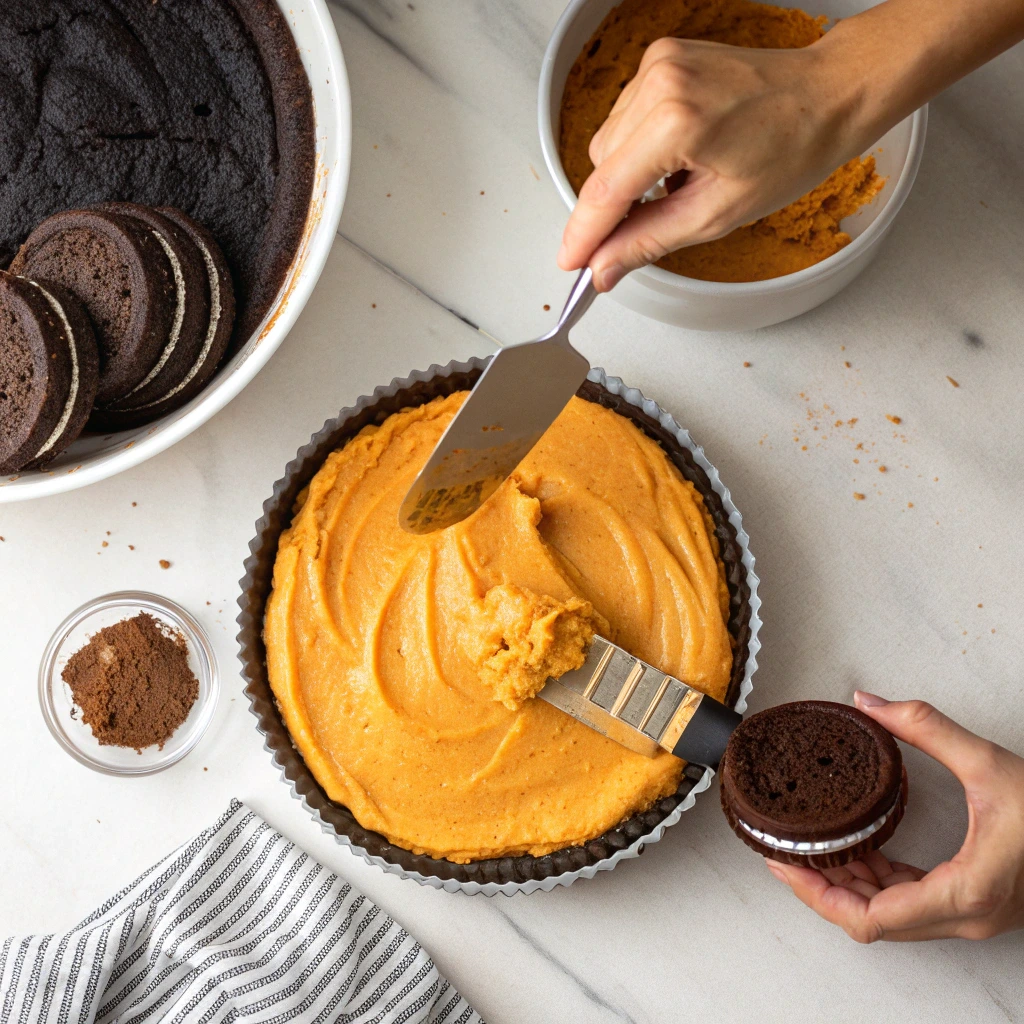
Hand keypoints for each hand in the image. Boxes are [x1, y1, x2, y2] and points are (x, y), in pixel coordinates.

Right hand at [557, 35, 859, 290]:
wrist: (827, 94)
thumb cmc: (791, 148)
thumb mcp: (718, 213)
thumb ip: (649, 241)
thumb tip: (604, 268)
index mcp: (677, 122)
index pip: (606, 192)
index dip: (583, 235)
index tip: (569, 263)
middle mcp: (660, 82)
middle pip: (600, 166)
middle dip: (618, 202)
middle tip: (658, 218)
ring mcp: (659, 64)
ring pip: (608, 142)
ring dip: (632, 171)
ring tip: (684, 174)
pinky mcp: (661, 57)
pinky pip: (626, 116)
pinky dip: (643, 142)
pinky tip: (682, 148)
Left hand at [766, 692, 1023, 941]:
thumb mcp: (990, 763)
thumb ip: (926, 729)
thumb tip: (870, 703)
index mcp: (963, 894)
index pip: (869, 918)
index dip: (816, 893)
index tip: (783, 862)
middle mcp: (964, 916)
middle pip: (870, 921)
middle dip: (822, 885)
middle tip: (785, 850)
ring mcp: (971, 914)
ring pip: (890, 914)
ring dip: (848, 882)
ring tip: (813, 843)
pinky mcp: (975, 902)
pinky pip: (911, 902)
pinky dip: (877, 880)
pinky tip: (859, 848)